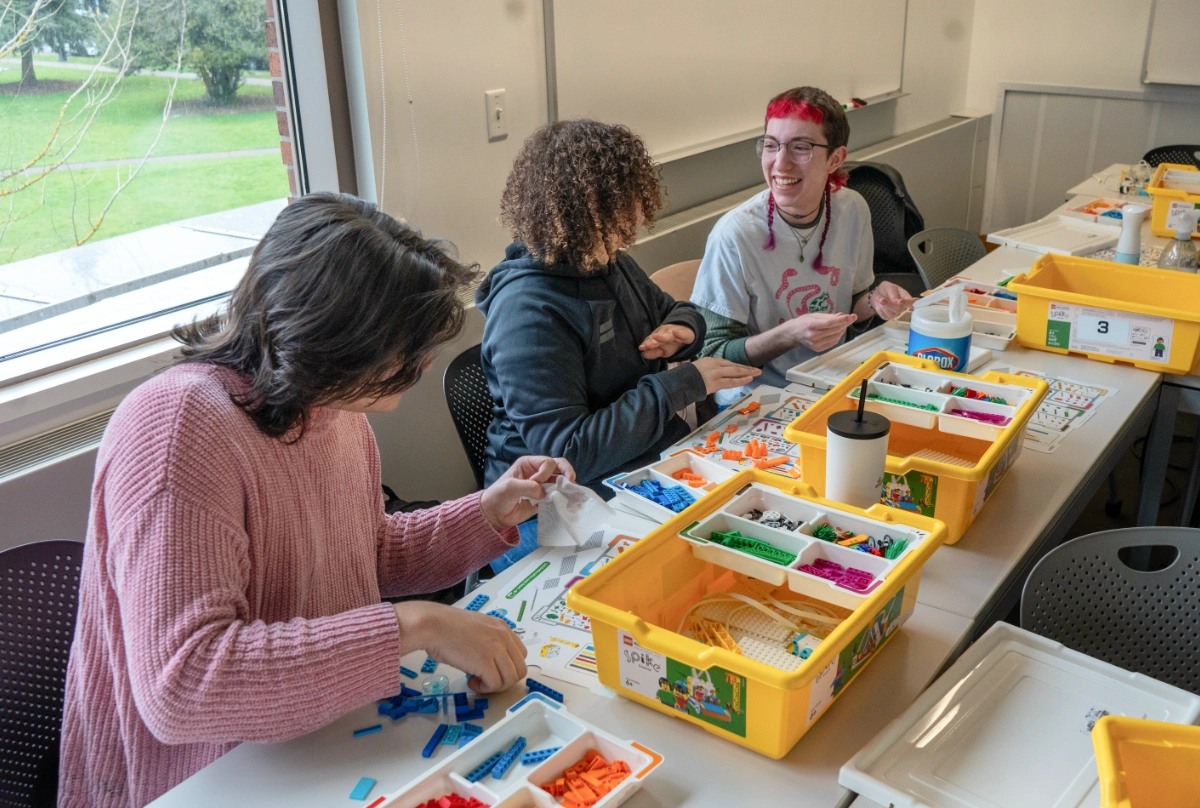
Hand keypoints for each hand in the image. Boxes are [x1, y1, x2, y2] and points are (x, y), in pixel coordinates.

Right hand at [394, 601, 526, 692]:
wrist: (433, 625)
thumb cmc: (445, 627)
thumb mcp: (476, 628)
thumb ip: (488, 640)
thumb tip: (489, 660)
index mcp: (501, 628)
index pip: (520, 654)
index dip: (508, 667)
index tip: (492, 669)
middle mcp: (503, 637)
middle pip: (520, 669)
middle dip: (504, 680)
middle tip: (486, 679)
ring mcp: (496, 649)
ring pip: (511, 679)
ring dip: (495, 686)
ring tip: (477, 681)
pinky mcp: (485, 663)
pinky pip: (495, 685)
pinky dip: (484, 688)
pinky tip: (470, 681)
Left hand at [480, 455, 574, 530]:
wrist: (494, 515)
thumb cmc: (497, 497)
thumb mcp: (509, 487)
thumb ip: (528, 487)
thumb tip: (543, 492)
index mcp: (528, 464)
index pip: (547, 462)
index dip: (545, 473)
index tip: (536, 484)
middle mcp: (537, 472)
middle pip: (558, 466)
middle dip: (566, 473)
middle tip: (571, 482)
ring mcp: (542, 485)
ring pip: (561, 480)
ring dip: (568, 485)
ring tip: (574, 492)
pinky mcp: (544, 498)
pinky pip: (558, 494)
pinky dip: (565, 496)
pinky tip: (570, 500)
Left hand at [639, 324, 694, 359]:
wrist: (687, 333)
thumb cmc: (672, 342)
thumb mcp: (663, 350)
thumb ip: (653, 352)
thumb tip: (644, 354)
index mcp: (659, 338)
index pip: (652, 341)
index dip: (647, 344)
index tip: (642, 347)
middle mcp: (665, 334)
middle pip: (658, 338)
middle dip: (652, 342)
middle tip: (646, 345)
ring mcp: (675, 333)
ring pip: (668, 336)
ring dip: (662, 337)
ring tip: (655, 336)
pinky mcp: (685, 334)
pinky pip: (682, 334)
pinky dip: (679, 333)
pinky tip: (676, 333)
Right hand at [691, 357, 761, 394]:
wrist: (680, 381)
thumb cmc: (686, 376)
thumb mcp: (698, 367)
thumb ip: (708, 369)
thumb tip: (715, 375)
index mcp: (710, 360)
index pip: (727, 363)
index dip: (738, 366)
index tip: (746, 368)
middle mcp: (715, 364)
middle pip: (734, 365)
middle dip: (747, 368)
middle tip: (757, 369)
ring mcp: (716, 373)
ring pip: (735, 372)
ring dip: (747, 372)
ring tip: (757, 373)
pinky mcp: (716, 382)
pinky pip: (731, 381)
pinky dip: (741, 380)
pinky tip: (749, 378)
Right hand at [782, 312, 857, 351]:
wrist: (793, 333)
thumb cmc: (804, 322)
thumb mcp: (815, 315)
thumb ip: (829, 316)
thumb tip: (843, 315)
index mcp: (811, 325)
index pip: (830, 323)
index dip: (842, 320)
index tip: (852, 316)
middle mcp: (813, 336)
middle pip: (834, 330)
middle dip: (845, 323)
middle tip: (852, 318)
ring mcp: (816, 344)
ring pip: (836, 337)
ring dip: (843, 330)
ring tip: (844, 324)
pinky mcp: (818, 349)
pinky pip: (833, 342)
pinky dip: (838, 336)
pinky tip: (838, 331)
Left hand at [869, 282, 914, 319]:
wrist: (878, 294)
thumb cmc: (886, 289)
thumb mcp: (889, 287)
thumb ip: (893, 294)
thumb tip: (897, 302)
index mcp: (906, 297)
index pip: (910, 302)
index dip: (906, 303)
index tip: (899, 301)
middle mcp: (903, 307)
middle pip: (899, 309)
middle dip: (889, 304)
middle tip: (880, 299)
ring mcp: (896, 313)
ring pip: (891, 314)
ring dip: (882, 306)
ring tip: (878, 298)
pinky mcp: (889, 317)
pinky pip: (884, 316)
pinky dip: (879, 310)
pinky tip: (878, 304)